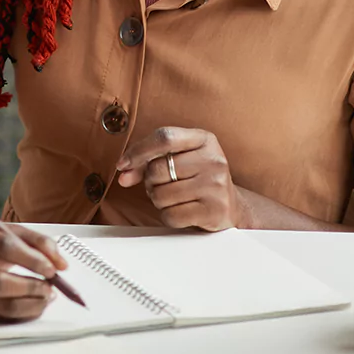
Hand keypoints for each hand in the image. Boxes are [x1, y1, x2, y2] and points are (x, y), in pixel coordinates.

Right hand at [0, 220, 68, 321]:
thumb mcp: (1, 228)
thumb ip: (35, 241)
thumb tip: (61, 264)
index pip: (3, 247)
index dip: (32, 259)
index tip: (52, 267)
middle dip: (32, 287)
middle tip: (51, 285)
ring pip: (2, 305)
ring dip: (33, 303)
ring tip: (46, 294)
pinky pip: (2, 318)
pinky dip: (24, 313)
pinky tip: (32, 302)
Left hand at [115, 126, 243, 231]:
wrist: (230, 206)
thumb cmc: (196, 178)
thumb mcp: (178, 159)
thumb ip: (146, 161)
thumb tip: (123, 175)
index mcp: (204, 139)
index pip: (164, 137)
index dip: (138, 151)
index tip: (123, 165)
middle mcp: (214, 160)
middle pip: (157, 170)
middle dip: (151, 182)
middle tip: (163, 185)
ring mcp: (216, 186)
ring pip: (160, 195)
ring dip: (159, 201)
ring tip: (175, 198)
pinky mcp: (215, 211)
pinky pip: (171, 216)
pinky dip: (168, 216)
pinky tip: (182, 211)